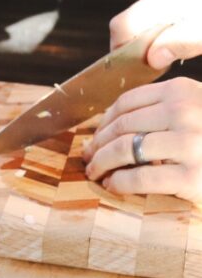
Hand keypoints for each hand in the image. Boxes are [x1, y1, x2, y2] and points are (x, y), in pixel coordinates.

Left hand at [82, 77, 201, 201]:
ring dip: (101, 163)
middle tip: (87, 158)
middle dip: (97, 144)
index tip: (95, 137)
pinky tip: (113, 186)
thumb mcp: (194, 114)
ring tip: (95, 173)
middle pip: (122, 125)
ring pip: (124, 149)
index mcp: (184, 92)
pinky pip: (138, 177)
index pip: (126, 102)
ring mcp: (191, 144)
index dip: (103, 121)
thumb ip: (163, 110)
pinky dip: (119, 182)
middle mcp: (187, 112)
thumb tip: (107, 124)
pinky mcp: (192, 178)